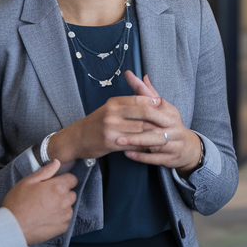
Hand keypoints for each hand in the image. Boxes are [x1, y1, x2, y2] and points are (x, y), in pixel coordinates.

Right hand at [2, 160, 78, 245]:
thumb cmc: (17, 203)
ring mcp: (65, 216)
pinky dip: (59, 218)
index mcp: (58, 187)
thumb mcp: (28, 182)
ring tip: (45, 209)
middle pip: (71, 193)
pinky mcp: (63, 227)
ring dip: (61, 206)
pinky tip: (46, 218)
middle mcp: (65, 201)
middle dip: (62, 193)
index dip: (63, 180)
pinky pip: (66, 219)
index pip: (72, 179)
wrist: (12, 227)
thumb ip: (45, 171)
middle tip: (46, 197)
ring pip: (69, 207)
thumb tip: (57, 162)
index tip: (53, 185)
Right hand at [44, 71, 177, 163]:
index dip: (153, 103)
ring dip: (153, 134)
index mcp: (114, 102)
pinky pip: (132, 143)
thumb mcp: (111, 109)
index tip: (164, 107)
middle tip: (170, 123)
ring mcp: (111, 127)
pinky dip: (143, 145)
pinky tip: (151, 147)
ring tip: (165, 136)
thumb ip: (129, 103)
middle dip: (157, 119)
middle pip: (142, 113)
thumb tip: (153, 99)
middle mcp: (112, 113)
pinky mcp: (110, 142)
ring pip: (139, 129)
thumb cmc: (97, 123)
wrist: (76, 139)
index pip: (139, 100)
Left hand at [120, 72, 203, 172]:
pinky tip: (127, 154)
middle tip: (115, 126)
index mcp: (170, 113)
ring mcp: (174, 144)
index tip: (121, 103)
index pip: (154, 107)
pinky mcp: (171, 158)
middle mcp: (174, 128)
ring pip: (154, 143)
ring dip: (136, 142)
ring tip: (118, 141)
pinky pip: (155, 158)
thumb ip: (148, 93)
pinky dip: (141, 156)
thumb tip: (141, 75)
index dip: (138, 105)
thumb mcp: (162, 107)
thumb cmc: (169, 124)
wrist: (187, 147)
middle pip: (153, 125)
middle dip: (134, 126)